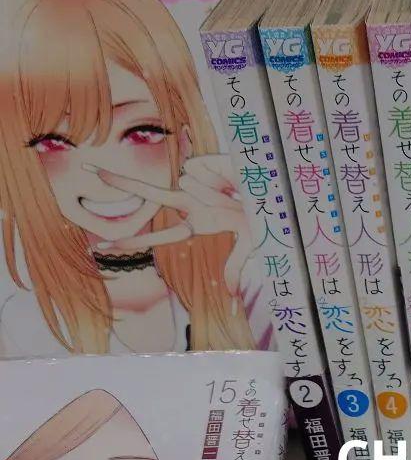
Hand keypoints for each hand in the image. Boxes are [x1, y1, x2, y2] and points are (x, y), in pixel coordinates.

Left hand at [86, 155, 249, 297]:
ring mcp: (194, 183)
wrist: (272, 190)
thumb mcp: (249, 243)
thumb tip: (233, 294)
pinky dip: (214, 182)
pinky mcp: (200, 166)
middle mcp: (190, 202)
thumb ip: (236, 265)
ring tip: (233, 197)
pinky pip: (198, 176)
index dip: (133, 242)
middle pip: (150, 192)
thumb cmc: (260, 216)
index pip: (159, 236)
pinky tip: (229, 181)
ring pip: (186, 189)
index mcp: (197, 224)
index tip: (105, 246)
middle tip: (90, 169)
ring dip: (211, 196)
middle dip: (121, 181)